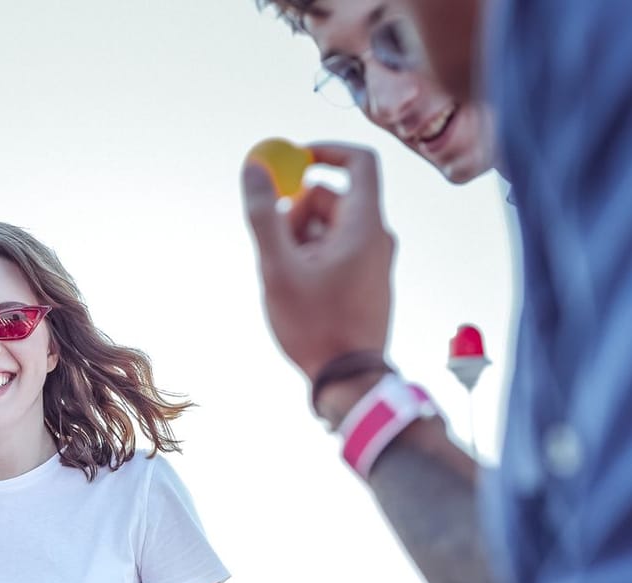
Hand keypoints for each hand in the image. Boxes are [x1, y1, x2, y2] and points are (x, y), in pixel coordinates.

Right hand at [242, 144, 395, 394]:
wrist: (350, 381)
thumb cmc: (316, 326)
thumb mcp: (279, 268)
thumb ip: (265, 214)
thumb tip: (254, 167)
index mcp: (365, 225)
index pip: (359, 161)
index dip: (325, 151)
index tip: (292, 161)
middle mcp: (377, 237)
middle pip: (334, 197)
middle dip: (298, 210)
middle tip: (275, 242)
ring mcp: (374, 261)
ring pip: (332, 227)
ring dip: (301, 237)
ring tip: (285, 275)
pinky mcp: (367, 281)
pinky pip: (338, 251)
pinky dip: (312, 257)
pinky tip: (297, 290)